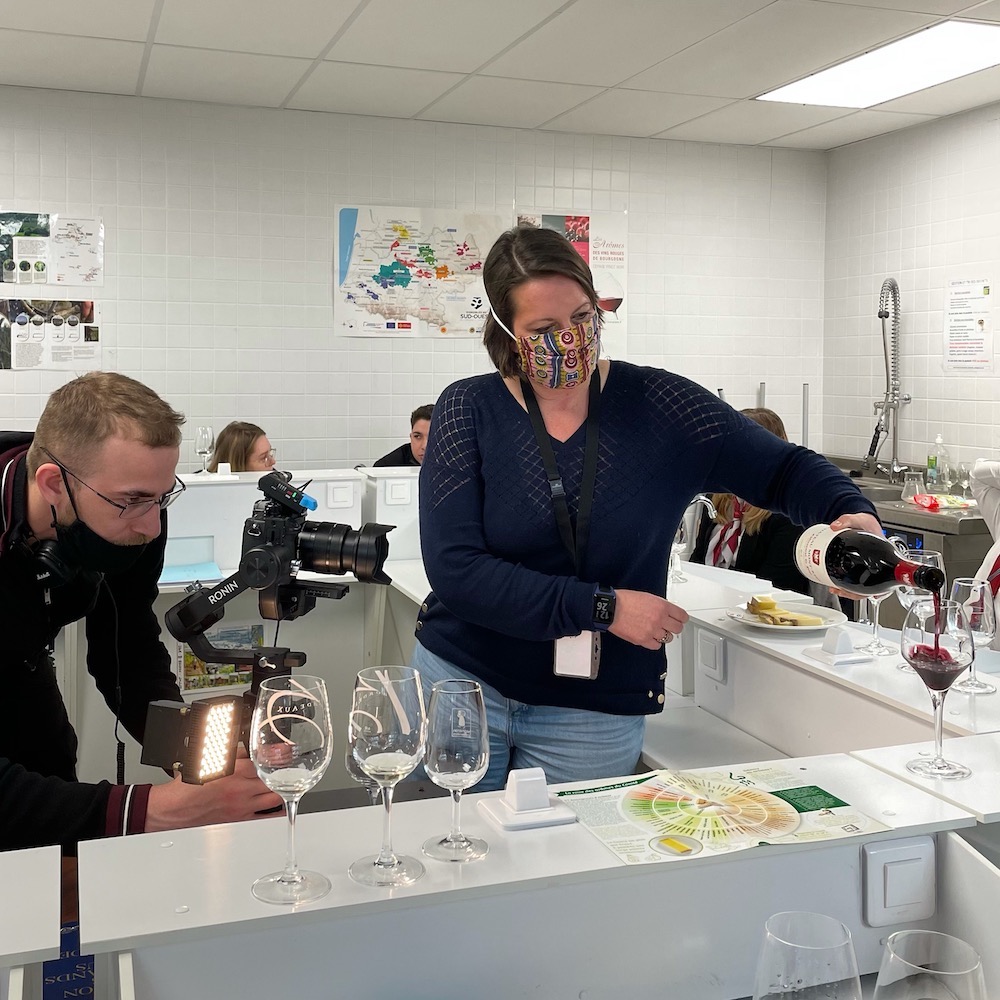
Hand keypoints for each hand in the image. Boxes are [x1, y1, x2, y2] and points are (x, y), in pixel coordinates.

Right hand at [144, 757, 283, 832]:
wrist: (175, 808)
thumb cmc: (188, 785)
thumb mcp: (209, 759)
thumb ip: (232, 752)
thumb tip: (248, 746)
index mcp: (234, 771)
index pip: (265, 761)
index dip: (279, 755)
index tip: (288, 752)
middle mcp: (241, 790)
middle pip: (274, 780)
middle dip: (284, 773)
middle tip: (291, 767)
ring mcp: (242, 806)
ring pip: (274, 798)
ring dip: (282, 789)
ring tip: (286, 783)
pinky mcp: (239, 819)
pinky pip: (265, 816)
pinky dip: (276, 810)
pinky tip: (281, 804)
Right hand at [610, 589, 688, 649]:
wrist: (611, 608)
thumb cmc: (625, 600)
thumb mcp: (647, 597)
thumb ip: (660, 605)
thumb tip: (667, 612)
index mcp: (662, 606)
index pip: (682, 616)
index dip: (682, 618)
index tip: (681, 619)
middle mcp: (659, 619)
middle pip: (677, 628)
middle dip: (674, 627)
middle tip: (670, 626)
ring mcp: (652, 631)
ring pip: (668, 638)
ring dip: (663, 635)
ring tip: (656, 631)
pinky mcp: (643, 640)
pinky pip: (656, 646)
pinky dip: (654, 642)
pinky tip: (650, 637)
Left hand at [826, 512, 884, 598]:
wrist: (862, 522)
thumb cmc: (865, 522)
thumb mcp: (858, 519)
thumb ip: (846, 519)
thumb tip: (835, 526)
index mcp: (884, 553)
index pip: (888, 575)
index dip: (882, 587)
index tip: (874, 593)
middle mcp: (878, 564)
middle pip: (874, 587)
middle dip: (858, 593)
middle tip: (842, 590)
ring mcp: (870, 568)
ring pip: (864, 587)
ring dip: (851, 592)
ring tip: (836, 589)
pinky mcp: (861, 568)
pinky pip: (857, 581)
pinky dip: (847, 586)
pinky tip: (837, 585)